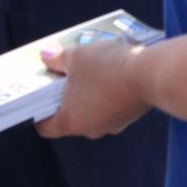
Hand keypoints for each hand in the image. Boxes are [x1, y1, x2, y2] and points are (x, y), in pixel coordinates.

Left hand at [36, 40, 151, 138]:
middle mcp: (89, 130)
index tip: (37, 97)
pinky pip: (110, 107)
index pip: (45, 127)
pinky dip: (106, 94)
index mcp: (70, 121)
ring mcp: (111, 126)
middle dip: (65, 96)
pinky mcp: (128, 117)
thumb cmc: (106, 67)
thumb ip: (57, 60)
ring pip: (91, 111)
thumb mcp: (76, 57)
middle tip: (64, 74)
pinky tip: (110, 73)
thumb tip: (45, 59)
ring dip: (88, 93)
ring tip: (91, 69)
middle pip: (69, 116)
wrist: (149, 74)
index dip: (37, 113)